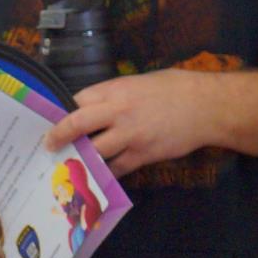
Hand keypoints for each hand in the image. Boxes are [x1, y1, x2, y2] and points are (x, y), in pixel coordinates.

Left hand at [43, 69, 218, 176]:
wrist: (209, 107)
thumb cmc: (176, 88)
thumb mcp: (140, 82)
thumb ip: (115, 95)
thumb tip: (94, 106)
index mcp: (115, 90)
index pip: (77, 101)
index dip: (62, 111)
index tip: (51, 120)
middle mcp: (118, 112)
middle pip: (76, 125)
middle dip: (58, 136)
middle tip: (48, 145)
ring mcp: (129, 135)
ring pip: (94, 152)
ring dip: (80, 159)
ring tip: (70, 164)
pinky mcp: (142, 155)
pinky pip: (116, 168)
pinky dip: (106, 173)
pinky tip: (98, 175)